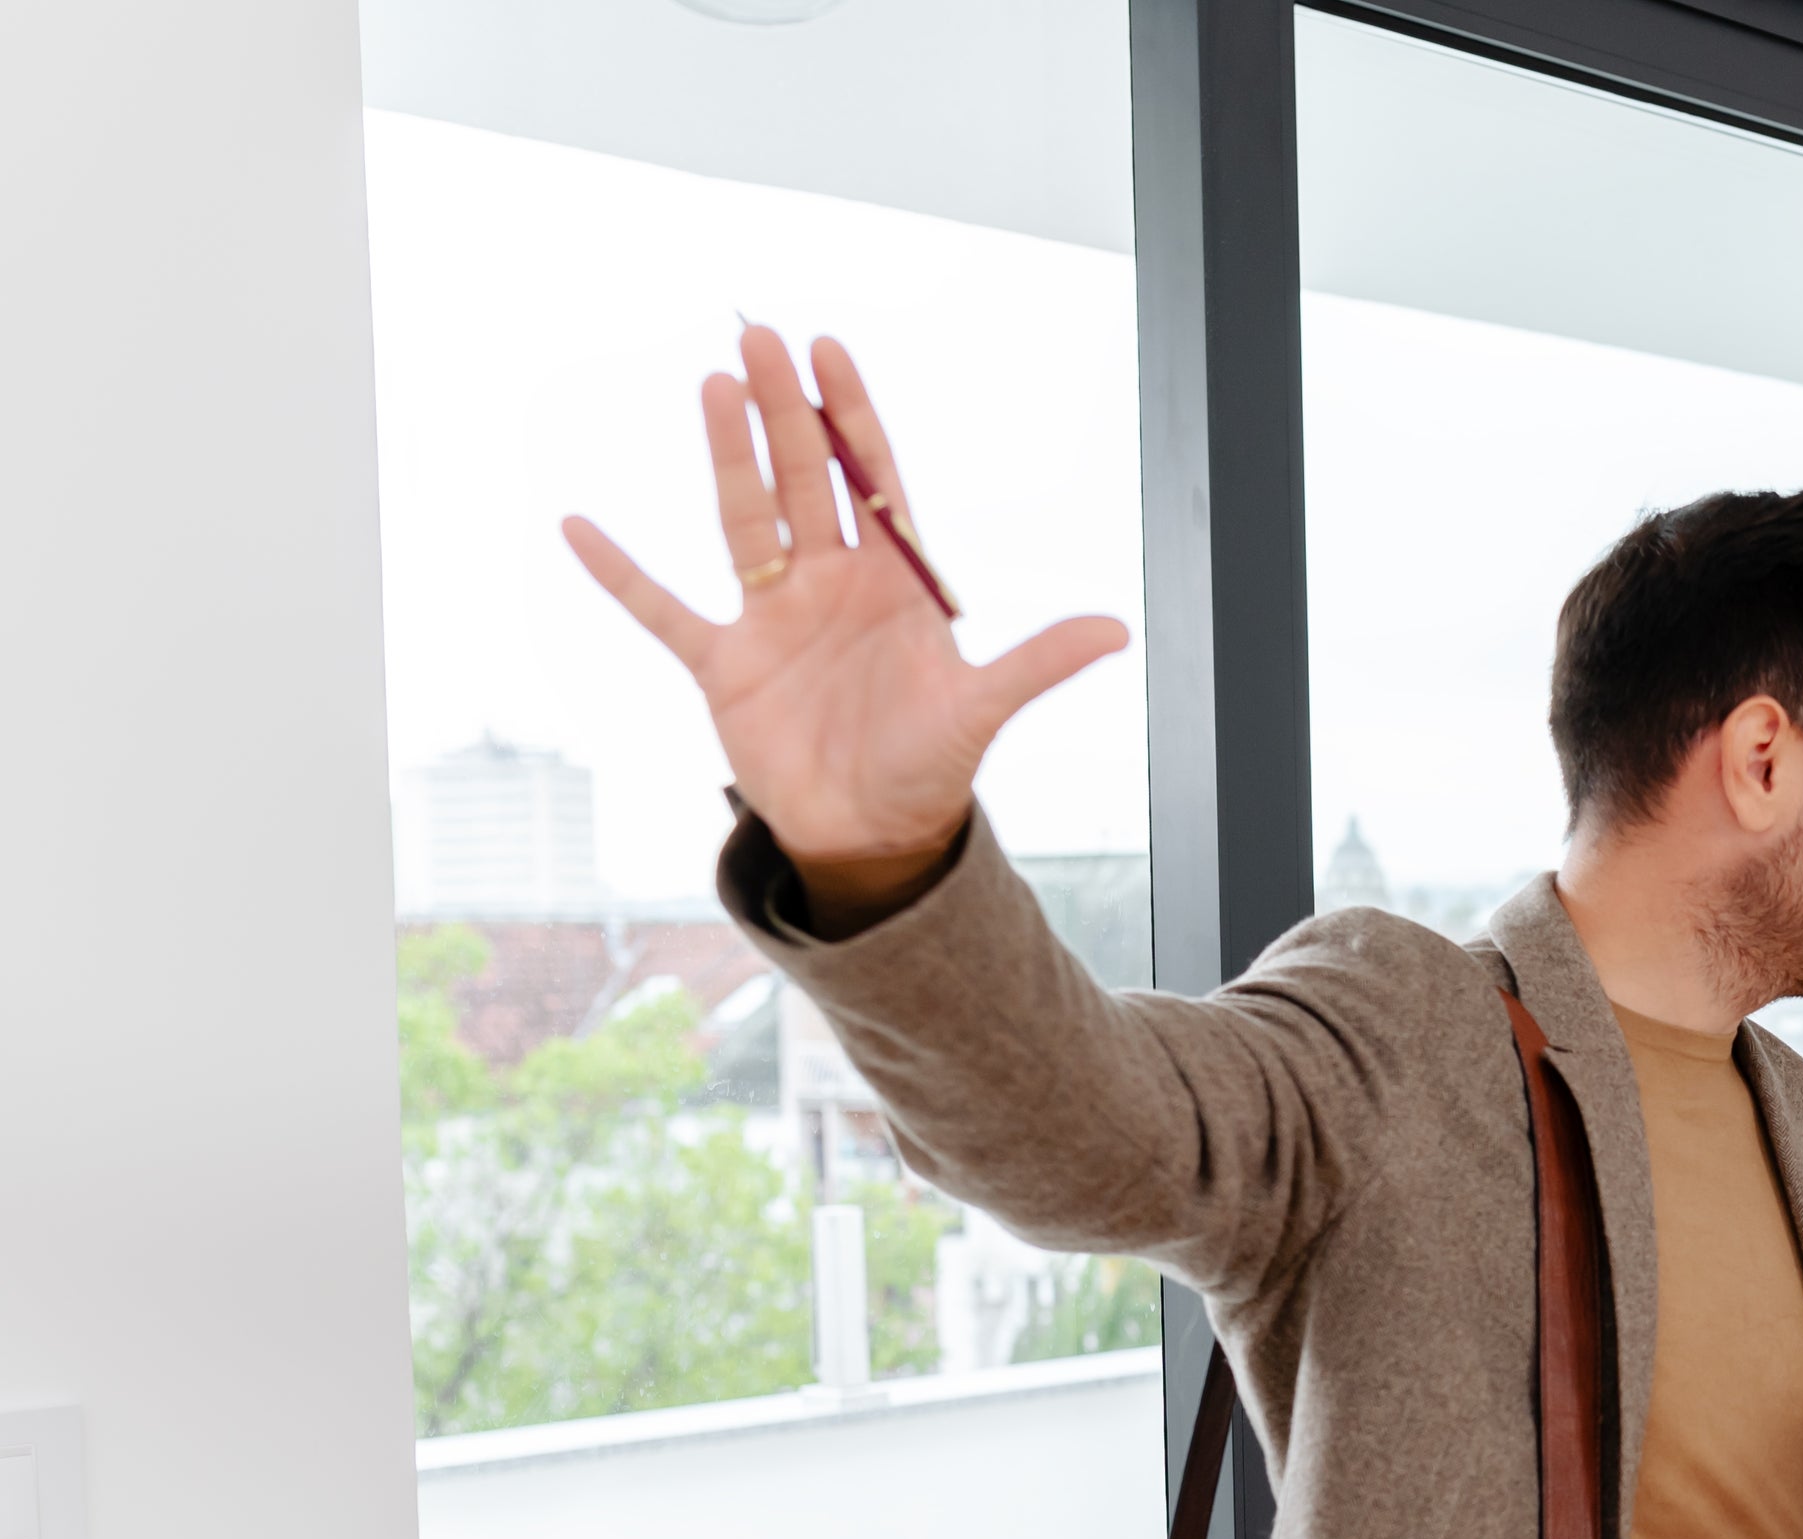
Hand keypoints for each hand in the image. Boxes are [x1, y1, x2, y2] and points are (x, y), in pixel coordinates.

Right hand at [561, 327, 1129, 918]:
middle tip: (759, 334)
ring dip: (727, 456)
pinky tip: (580, 529)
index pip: (871, 478)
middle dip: (784, 411)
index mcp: (893, 583)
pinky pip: (662, 611)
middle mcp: (829, 584)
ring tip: (713, 386)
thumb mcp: (983, 711)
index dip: (850, 416)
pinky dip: (621, 575)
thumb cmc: (929, 767)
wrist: (874, 835)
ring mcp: (772, 618)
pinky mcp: (724, 666)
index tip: (830, 349)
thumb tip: (1115, 630)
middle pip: (802, 479)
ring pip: (743, 519)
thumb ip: (1039, 664)